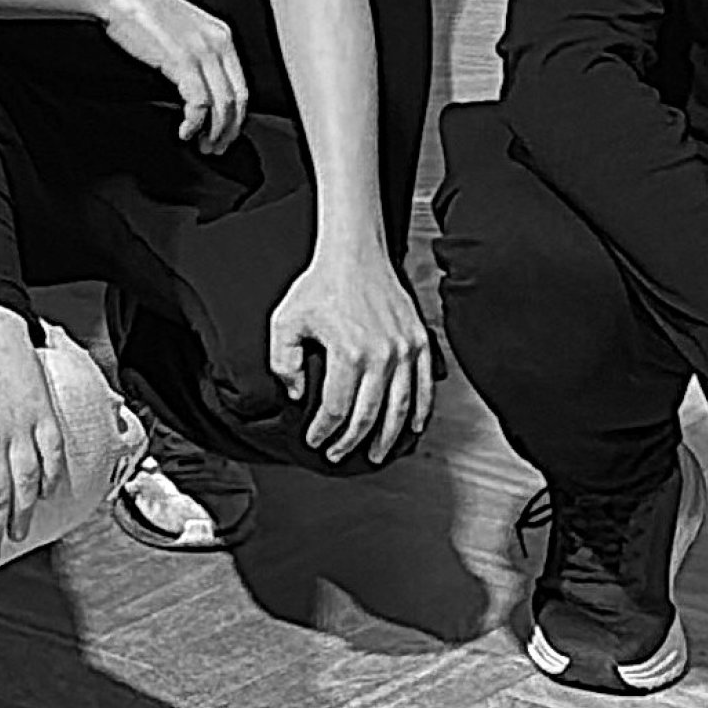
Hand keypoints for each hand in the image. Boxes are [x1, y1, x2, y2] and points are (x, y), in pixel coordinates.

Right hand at [95, 0, 246, 152]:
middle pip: (236, 100)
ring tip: (202, 144)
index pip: (242, 86)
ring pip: (221, 105)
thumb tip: (203, 90)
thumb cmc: (144, 13)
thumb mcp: (184, 32)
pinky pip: (199, 102)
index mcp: (222, 35)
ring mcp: (201, 52)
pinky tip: (185, 130)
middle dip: (229, 131)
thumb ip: (199, 56)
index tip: (226, 132)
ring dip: (214, 132)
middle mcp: (218, 43)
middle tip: (216, 147)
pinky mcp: (182, 61)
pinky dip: (194, 123)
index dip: (236, 117)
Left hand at [268, 238, 431, 463]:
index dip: (323, 431)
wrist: (355, 253)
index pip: (336, 408)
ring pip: (400, 408)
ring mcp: (405, 349)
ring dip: (387, 437)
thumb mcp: (286, 321)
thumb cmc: (320, 284)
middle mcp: (381, 355)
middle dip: (351, 442)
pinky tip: (412, 427)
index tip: (314, 440)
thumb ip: (283, 362)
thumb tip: (296, 393)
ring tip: (375, 454)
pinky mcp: (419, 341)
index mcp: (348, 352)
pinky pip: (424, 386)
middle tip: (338, 454)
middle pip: (368, 415)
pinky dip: (421, 411)